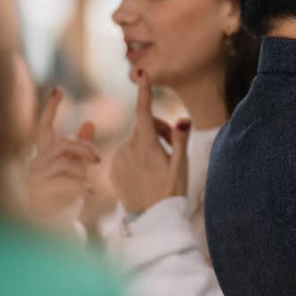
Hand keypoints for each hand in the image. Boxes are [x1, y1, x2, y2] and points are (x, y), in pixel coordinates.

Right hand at [24, 86, 98, 223]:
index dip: (51, 108)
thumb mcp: (73, 170)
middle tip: (98, 159)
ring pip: (64, 163)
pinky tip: (89, 194)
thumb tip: (89, 123)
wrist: (51, 230)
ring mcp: (34, 180)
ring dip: (82, 170)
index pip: (44, 128)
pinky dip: (82, 187)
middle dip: (83, 148)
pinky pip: (67, 183)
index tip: (58, 90)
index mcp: (41, 157)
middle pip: (61, 144)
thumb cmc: (61, 198)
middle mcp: (34, 165)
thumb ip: (79, 148)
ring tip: (90, 181)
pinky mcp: (40, 195)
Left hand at [110, 69, 189, 215]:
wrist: (152, 221)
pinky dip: (136, 158)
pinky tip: (146, 174)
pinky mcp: (113, 171)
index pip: (144, 112)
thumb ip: (180, 139)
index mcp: (146, 145)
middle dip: (156, 130)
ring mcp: (118, 160)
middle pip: (143, 127)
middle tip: (172, 146)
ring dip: (146, 145)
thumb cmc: (171, 193)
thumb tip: (182, 119)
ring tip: (159, 165)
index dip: (144, 91)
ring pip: (134, 141)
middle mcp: (128, 150)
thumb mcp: (181, 165)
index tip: (142, 73)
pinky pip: (125, 155)